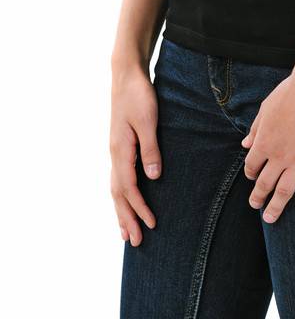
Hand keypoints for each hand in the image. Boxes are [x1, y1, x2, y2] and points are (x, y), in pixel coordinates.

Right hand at [110, 63, 161, 245]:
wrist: (126, 76)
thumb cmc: (139, 96)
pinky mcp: (121, 147)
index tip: (151, 224)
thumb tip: (154, 178)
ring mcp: (116, 152)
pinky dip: (122, 196)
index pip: (129, 188)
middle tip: (136, 242)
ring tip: (127, 233)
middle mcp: (115, 155)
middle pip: (119, 195)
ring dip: (122, 212)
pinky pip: (119, 179)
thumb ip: (151, 149)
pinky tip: (127, 203)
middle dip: (127, 219)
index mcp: (121, 151)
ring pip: (116, 189)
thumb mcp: (148, 121)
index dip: (139, 208)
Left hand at [239, 70, 294, 224]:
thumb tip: (244, 144)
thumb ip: (255, 129)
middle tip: (256, 206)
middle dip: (258, 197)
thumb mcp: (266, 109)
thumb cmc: (291, 93)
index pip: (252, 166)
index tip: (253, 177)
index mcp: (264, 143)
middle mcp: (280, 156)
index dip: (250, 174)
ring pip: (286, 191)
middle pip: (265, 184)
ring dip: (277, 206)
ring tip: (271, 218)